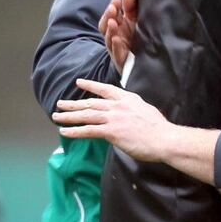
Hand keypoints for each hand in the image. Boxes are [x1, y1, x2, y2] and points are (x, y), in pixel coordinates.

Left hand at [53, 79, 171, 161]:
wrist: (163, 138)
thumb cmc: (158, 128)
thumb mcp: (145, 111)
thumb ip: (132, 110)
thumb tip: (126, 116)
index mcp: (128, 99)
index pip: (105, 89)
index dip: (91, 86)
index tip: (79, 83)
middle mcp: (118, 106)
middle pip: (91, 103)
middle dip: (74, 104)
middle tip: (60, 103)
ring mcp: (114, 118)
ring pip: (86, 115)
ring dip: (69, 116)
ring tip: (57, 117)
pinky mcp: (111, 131)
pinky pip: (88, 130)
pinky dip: (75, 131)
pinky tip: (65, 132)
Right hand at [98, 0, 137, 72]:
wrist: (151, 64)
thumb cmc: (142, 39)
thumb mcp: (137, 21)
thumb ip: (132, 7)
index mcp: (119, 27)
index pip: (110, 16)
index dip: (111, 8)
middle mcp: (116, 37)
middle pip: (106, 26)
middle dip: (108, 16)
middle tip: (113, 8)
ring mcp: (118, 49)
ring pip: (109, 39)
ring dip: (110, 30)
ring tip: (113, 22)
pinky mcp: (122, 61)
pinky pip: (117, 54)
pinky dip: (116, 46)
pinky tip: (117, 39)